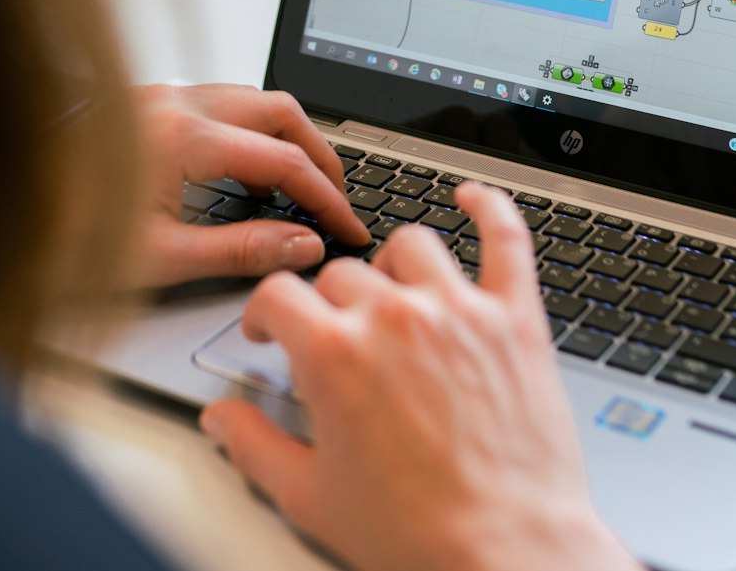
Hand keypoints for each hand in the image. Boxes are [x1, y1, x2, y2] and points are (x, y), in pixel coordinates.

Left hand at [130, 84, 369, 289]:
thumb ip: (240, 251)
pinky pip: (218, 106)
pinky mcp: (147, 107)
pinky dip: (248, 135)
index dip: (326, 199)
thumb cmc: (64, 237)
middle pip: (278, 110)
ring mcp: (158, 98)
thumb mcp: (160, 258)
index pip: (283, 161)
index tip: (347, 228)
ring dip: (283, 140)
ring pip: (250, 100)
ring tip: (298, 190)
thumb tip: (302, 245)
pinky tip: (246, 176)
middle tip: (336, 201)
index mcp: (180, 135)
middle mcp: (173, 103)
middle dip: (318, 156)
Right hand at [199, 183, 640, 570]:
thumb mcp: (310, 497)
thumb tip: (220, 419)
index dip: (265, 314)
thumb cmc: (417, 534)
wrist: (508, 553)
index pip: (279, 293)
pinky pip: (507, 240)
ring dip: (393, 265)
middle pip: (342, 274)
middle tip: (333, 340)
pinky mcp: (516, 321)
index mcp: (335, 354)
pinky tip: (474, 199)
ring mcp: (460, 311)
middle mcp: (395, 317)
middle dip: (327, 305)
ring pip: (412, 245)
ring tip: (391, 291)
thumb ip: (253, 447)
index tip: (270, 332)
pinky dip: (492, 209)